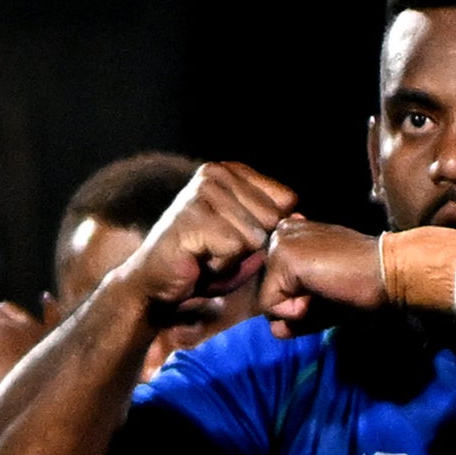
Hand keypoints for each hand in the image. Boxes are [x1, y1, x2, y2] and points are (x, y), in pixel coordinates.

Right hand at [120, 160, 297, 321]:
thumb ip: (275, 226)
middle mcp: (215, 172)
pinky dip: (221, 265)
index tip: (234, 235)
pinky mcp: (194, 216)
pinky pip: (235, 248)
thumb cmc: (204, 261)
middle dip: (251, 244)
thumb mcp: (248, 239)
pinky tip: (198, 260)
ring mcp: (202, 192)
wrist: (155, 284)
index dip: (267, 229)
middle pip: (272, 217)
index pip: (286, 199)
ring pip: (254, 235)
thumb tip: (300, 217)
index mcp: (230, 170)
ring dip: (235, 257)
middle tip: (218, 248)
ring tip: (207, 254)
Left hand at [254, 220, 388, 328]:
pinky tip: (322, 290)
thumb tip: (275, 330)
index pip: (276, 286)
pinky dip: (296, 311)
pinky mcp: (283, 256)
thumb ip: (296, 314)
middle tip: (331, 289)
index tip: (329, 286)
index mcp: (292, 237)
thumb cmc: (362, 286)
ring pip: (268, 300)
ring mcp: (280, 243)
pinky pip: (272, 305)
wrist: (390, 272)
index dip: (300, 300)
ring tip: (328, 288)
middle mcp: (282, 234)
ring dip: (299, 309)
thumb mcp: (323, 303)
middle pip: (269, 293)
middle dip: (297, 306)